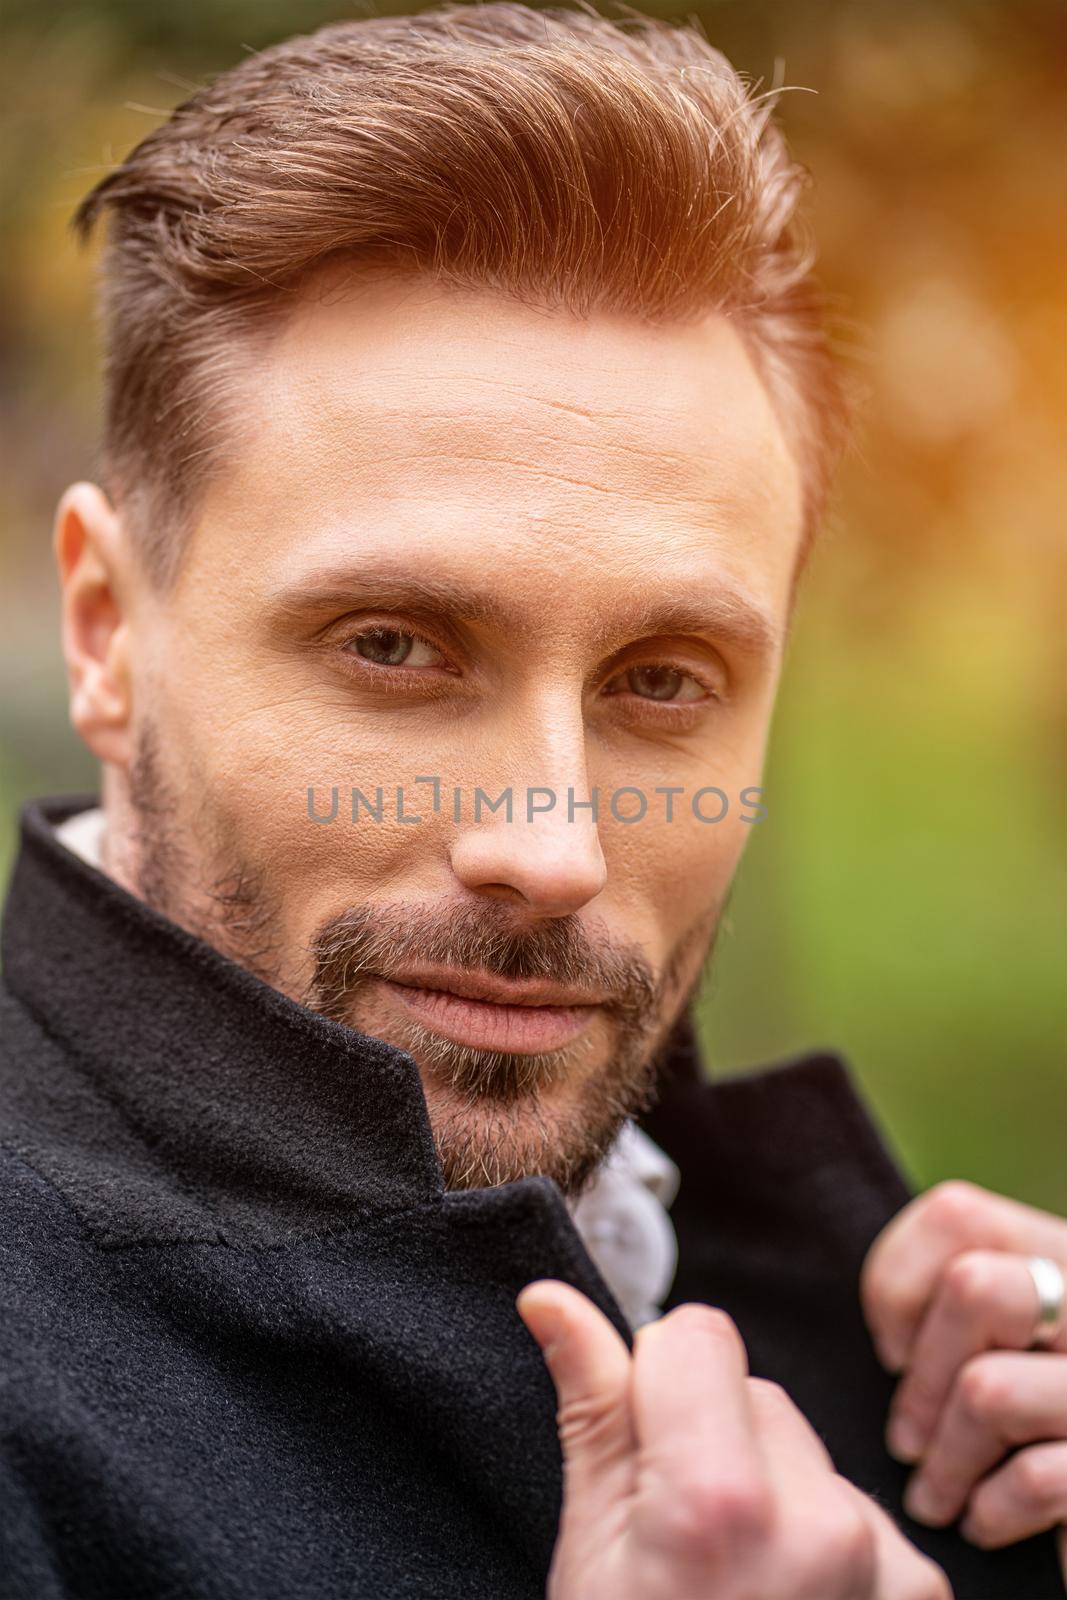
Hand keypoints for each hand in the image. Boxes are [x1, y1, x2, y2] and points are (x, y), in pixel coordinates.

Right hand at [517, 1280, 950, 1599]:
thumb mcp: (590, 1554)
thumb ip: (592, 1410)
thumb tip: (554, 1301)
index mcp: (720, 1500)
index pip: (700, 1334)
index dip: (654, 1380)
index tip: (639, 1447)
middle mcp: (820, 1521)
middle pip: (756, 1390)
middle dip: (710, 1435)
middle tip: (680, 1534)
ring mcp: (881, 1560)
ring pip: (807, 1448)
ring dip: (771, 1486)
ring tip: (735, 1578)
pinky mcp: (920, 1591)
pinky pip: (858, 1508)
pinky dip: (823, 1538)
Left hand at [860, 1179, 1066, 1583]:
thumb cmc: (1034, 1423)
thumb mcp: (1009, 1336)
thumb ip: (959, 1302)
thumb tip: (882, 1332)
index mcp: (1062, 1255)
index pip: (957, 1215)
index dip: (899, 1283)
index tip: (893, 1351)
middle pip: (973, 1290)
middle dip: (920, 1378)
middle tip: (905, 1440)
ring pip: (989, 1390)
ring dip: (943, 1460)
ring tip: (932, 1496)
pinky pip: (1034, 1480)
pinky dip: (990, 1510)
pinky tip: (981, 1522)